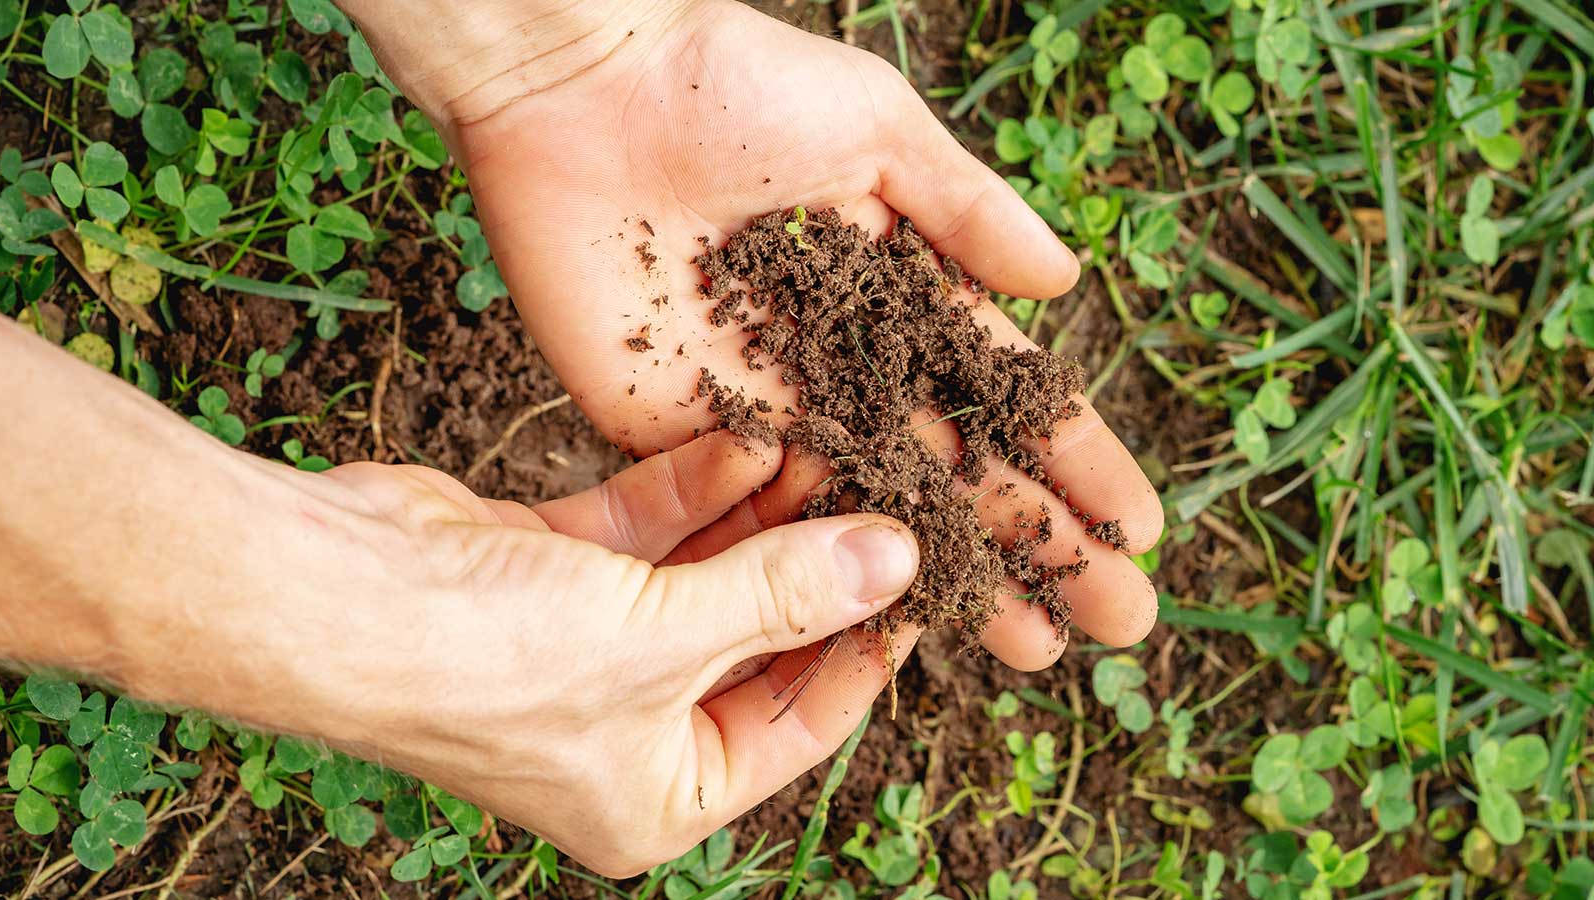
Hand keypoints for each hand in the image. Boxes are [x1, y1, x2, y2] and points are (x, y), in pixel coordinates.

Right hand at [301, 434, 920, 874]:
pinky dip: (694, 487)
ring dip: (763, 514)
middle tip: (882, 490)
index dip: (868, 648)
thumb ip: (783, 596)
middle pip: (757, 640)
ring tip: (830, 444)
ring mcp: (588, 649)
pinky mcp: (554, 574)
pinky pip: (649, 530)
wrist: (324, 596)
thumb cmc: (481, 663)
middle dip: (815, 564)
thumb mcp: (661, 639)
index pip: (800, 723)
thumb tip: (897, 563)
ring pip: (706, 574)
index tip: (925, 578)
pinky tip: (751, 436)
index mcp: (657, 797)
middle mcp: (626, 731)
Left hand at [343, 0, 1164, 666]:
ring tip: (1033, 647)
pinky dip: (827, 567)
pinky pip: (767, 513)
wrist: (582, 90)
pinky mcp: (683, 430)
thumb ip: (966, 212)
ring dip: (953, 581)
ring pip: (876, 513)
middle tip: (1119, 620)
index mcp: (897, 295)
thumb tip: (1066, 285)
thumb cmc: (732, 85)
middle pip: (957, 471)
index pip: (1004, 395)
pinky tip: (894, 623)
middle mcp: (845, 366)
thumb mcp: (876, 129)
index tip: (1137, 527)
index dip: (1072, 461)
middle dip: (1040, 546)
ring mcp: (768, 407)